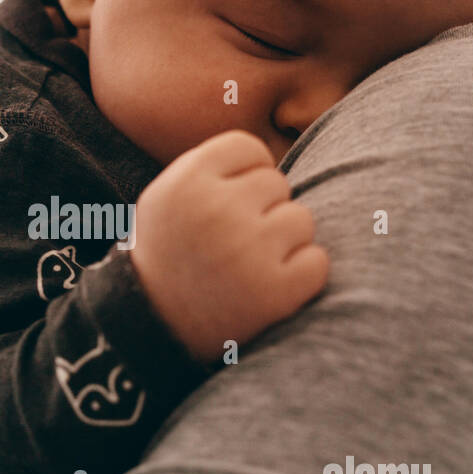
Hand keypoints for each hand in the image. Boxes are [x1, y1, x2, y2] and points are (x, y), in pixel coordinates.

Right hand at [129, 130, 328, 364]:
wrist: (154, 327)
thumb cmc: (170, 253)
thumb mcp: (167, 196)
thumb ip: (212, 165)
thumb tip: (276, 146)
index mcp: (186, 180)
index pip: (249, 148)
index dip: (243, 176)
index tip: (225, 205)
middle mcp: (217, 210)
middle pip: (277, 182)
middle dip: (262, 210)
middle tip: (231, 243)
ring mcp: (248, 251)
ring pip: (301, 219)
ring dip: (284, 242)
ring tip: (247, 265)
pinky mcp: (275, 291)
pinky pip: (317, 261)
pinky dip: (301, 275)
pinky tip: (268, 286)